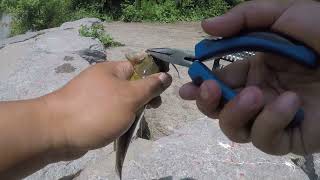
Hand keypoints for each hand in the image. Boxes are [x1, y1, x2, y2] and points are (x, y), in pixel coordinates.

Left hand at [44, 61, 171, 157]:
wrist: (56, 132)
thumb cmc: (98, 110)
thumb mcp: (130, 97)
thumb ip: (150, 86)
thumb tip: (166, 75)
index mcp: (112, 70)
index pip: (138, 67)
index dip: (153, 77)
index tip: (161, 93)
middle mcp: (102, 79)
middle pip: (130, 84)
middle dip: (144, 97)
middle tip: (151, 109)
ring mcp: (93, 96)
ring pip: (120, 100)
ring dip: (132, 110)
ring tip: (135, 121)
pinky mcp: (88, 111)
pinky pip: (109, 111)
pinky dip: (118, 118)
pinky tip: (122, 127)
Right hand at [180, 0, 319, 154]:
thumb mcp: (284, 15)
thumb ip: (244, 18)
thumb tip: (205, 27)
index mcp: (256, 71)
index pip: (220, 84)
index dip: (200, 87)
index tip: (188, 88)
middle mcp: (260, 96)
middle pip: (220, 111)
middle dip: (209, 103)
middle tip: (212, 90)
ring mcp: (274, 118)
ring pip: (236, 130)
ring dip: (237, 112)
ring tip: (256, 94)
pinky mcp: (292, 137)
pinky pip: (266, 140)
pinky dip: (272, 121)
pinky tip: (290, 103)